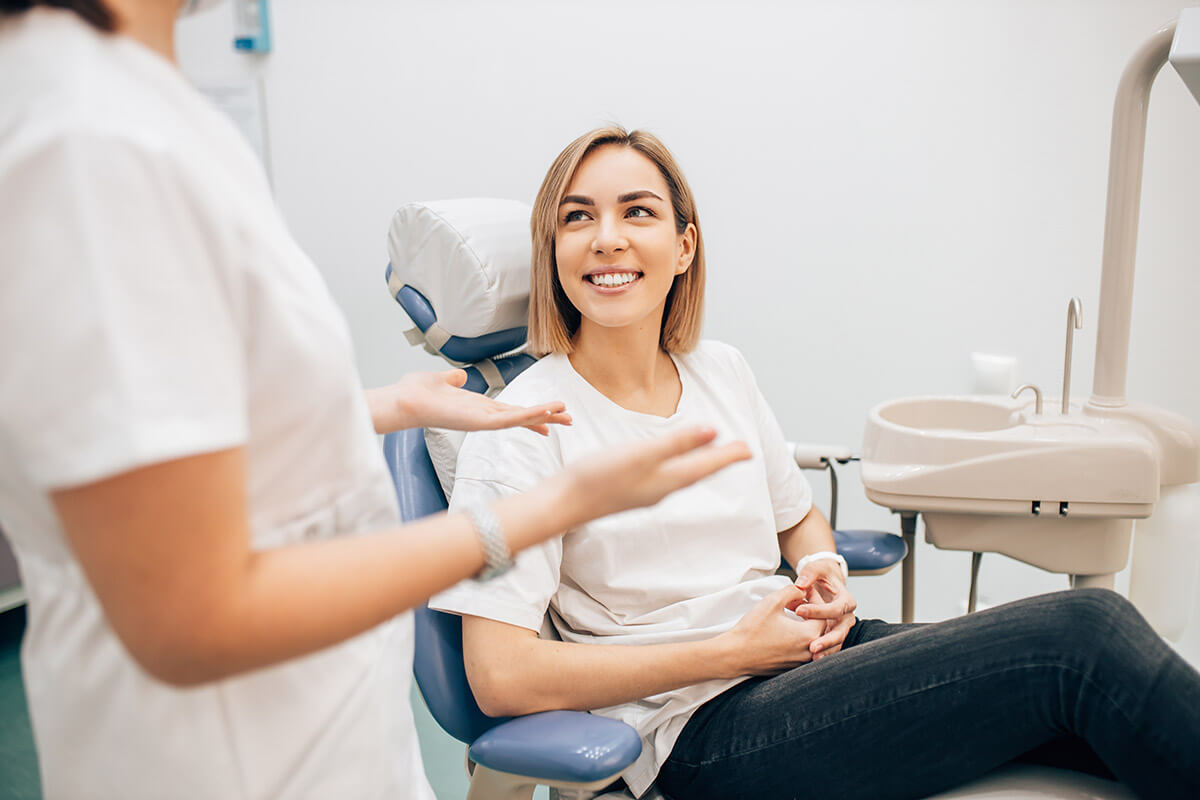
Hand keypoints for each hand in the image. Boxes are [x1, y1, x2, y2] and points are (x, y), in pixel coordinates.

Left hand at [366, 369, 571, 434]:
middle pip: (522, 417)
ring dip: (543, 416)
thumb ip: (453, 379)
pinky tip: (545, 413)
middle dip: (546, 417)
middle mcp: (483, 416)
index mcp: (477, 407)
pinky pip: (510, 420)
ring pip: (520, 419)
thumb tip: (459, 375)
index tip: (550, 416)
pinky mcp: (480, 423)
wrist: (403, 400)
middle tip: (569, 419)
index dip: (531, 413)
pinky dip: (529, 416)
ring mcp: (483, 421)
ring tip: (566, 414)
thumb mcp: (441, 380)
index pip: (510, 411)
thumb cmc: (417, 393)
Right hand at [563, 426, 751, 524]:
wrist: (565, 503)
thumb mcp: (642, 454)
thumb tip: (713, 431)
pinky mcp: (630, 490)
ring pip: (683, 475)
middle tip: (740, 452)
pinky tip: (671, 464)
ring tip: (712, 455)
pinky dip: (679, 466)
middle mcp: (661, 489)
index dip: (729, 455)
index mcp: (668, 480)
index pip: (707, 465)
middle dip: (720, 460)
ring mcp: (646, 492)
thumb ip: (677, 443)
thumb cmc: (599, 477)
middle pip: (699, 472)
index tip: (750, 449)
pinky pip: (666, 477)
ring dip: (701, 464)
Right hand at [716, 585, 825, 676]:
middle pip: (819, 627)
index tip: (803, 591)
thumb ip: (792, 591)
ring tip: (791, 613)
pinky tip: (784, 629)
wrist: (735, 655)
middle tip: (797, 601)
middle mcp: (808, 651)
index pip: (823, 613)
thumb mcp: (773, 601)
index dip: (814, 599)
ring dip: (805, 625)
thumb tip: (803, 589)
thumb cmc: (753, 629)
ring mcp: (799, 662)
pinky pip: (801, 650)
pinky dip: (798, 638)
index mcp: (808, 635)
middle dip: (810, 612)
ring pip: (811, 639)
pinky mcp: (790, 667)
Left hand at [794, 560, 856, 659]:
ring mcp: (841, 628)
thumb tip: (801, 583)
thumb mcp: (816, 568)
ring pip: (837, 642)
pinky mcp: (833, 635)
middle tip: (812, 647)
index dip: (817, 610)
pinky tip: (811, 659)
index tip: (798, 610)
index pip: (835, 609)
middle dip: (827, 640)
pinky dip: (823, 653)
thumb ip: (810, 573)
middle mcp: (847, 616)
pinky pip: (831, 647)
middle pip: (841, 631)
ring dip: (826, 651)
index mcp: (846, 600)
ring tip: (813, 657)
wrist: (825, 583)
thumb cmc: (821, 575)